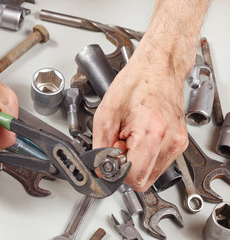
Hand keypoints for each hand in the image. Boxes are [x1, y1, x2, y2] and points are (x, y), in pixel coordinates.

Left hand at [93, 51, 187, 191]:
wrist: (157, 67)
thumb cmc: (135, 82)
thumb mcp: (106, 113)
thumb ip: (100, 146)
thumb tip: (101, 168)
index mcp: (152, 132)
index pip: (134, 178)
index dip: (117, 171)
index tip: (110, 157)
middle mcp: (170, 141)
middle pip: (143, 180)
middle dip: (125, 168)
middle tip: (118, 144)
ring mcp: (178, 143)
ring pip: (151, 174)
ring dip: (135, 162)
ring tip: (129, 136)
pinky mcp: (179, 143)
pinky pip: (158, 163)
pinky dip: (144, 156)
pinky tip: (138, 136)